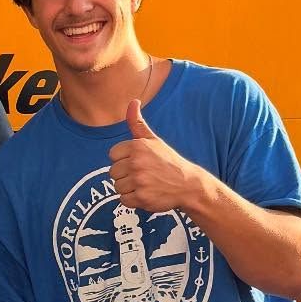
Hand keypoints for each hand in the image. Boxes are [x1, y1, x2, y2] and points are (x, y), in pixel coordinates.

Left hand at [108, 99, 205, 213]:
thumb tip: (132, 101)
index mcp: (137, 146)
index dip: (123, 159)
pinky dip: (133, 200)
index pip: (113, 154)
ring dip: (129, 188)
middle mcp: (137, 162)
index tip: (138, 161)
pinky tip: (146, 193)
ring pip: (117, 186)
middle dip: (125, 174)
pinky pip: (123, 200)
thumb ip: (137, 123)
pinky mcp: (141, 197)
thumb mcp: (153, 140)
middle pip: (113, 172)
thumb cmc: (168, 161)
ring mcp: (139, 181)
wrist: (187, 184)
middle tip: (143, 174)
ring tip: (145, 184)